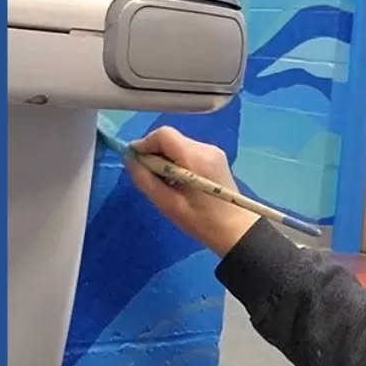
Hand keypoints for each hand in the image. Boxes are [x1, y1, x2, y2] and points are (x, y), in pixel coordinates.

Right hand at [125, 126, 258, 256]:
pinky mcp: (215, 157)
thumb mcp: (168, 204)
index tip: (135, 163)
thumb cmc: (202, 222)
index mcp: (196, 158)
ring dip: (165, 159)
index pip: (163, 134)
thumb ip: (145, 180)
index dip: (144, 144)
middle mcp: (206, 148)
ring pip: (178, 145)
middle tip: (150, 178)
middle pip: (170, 139)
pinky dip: (177, 162)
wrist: (236, 230)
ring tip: (164, 183)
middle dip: (154, 154)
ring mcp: (213, 151)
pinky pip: (188, 151)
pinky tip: (178, 182)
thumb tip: (129, 159)